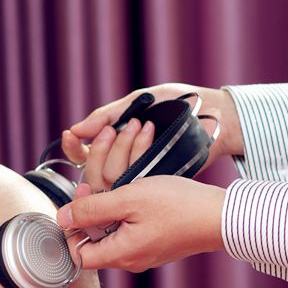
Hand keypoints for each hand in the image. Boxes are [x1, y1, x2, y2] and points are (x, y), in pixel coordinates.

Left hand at [57, 176, 225, 270]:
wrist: (221, 215)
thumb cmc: (178, 206)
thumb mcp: (128, 199)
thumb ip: (92, 209)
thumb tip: (61, 217)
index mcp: (119, 255)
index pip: (77, 254)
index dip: (70, 229)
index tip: (77, 203)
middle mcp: (130, 261)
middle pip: (93, 243)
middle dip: (89, 214)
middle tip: (95, 188)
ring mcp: (144, 254)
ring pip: (112, 234)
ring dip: (108, 210)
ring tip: (117, 188)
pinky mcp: (156, 244)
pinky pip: (130, 231)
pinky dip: (126, 213)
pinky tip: (135, 194)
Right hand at [61, 83, 244, 188]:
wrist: (214, 114)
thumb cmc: (177, 104)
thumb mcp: (140, 101)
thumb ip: (108, 115)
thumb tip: (77, 130)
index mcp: (114, 145)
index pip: (83, 156)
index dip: (74, 148)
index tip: (72, 135)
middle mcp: (124, 165)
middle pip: (94, 172)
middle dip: (101, 148)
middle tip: (113, 129)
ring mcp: (140, 178)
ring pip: (113, 178)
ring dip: (123, 147)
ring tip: (142, 124)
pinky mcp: (158, 186)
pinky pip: (137, 181)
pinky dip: (140, 153)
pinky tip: (149, 134)